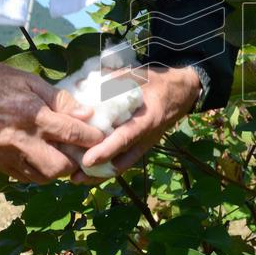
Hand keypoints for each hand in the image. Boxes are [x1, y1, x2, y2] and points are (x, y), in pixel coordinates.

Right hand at [0, 57, 106, 182]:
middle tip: (83, 150)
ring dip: (60, 169)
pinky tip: (45, 158)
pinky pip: (27, 178)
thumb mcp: (31, 81)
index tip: (103, 136)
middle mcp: (20, 140)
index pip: (72, 133)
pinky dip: (41, 172)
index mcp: (31, 115)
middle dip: (77, 161)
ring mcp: (7, 156)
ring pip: (44, 177)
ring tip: (65, 154)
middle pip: (60, 166)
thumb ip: (60, 100)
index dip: (92, 137)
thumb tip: (87, 113)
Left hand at [70, 66, 199, 183]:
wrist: (181, 93)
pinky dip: (106, 167)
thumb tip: (85, 82)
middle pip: (121, 162)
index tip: (87, 160)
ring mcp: (144, 145)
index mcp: (147, 119)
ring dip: (100, 174)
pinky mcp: (140, 147)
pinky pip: (123, 161)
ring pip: (121, 165)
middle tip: (74, 176)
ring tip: (76, 177)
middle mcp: (146, 137)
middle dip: (98, 172)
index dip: (107, 150)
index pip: (126, 138)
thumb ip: (114, 79)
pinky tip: (89, 169)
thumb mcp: (140, 76)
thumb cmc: (158, 83)